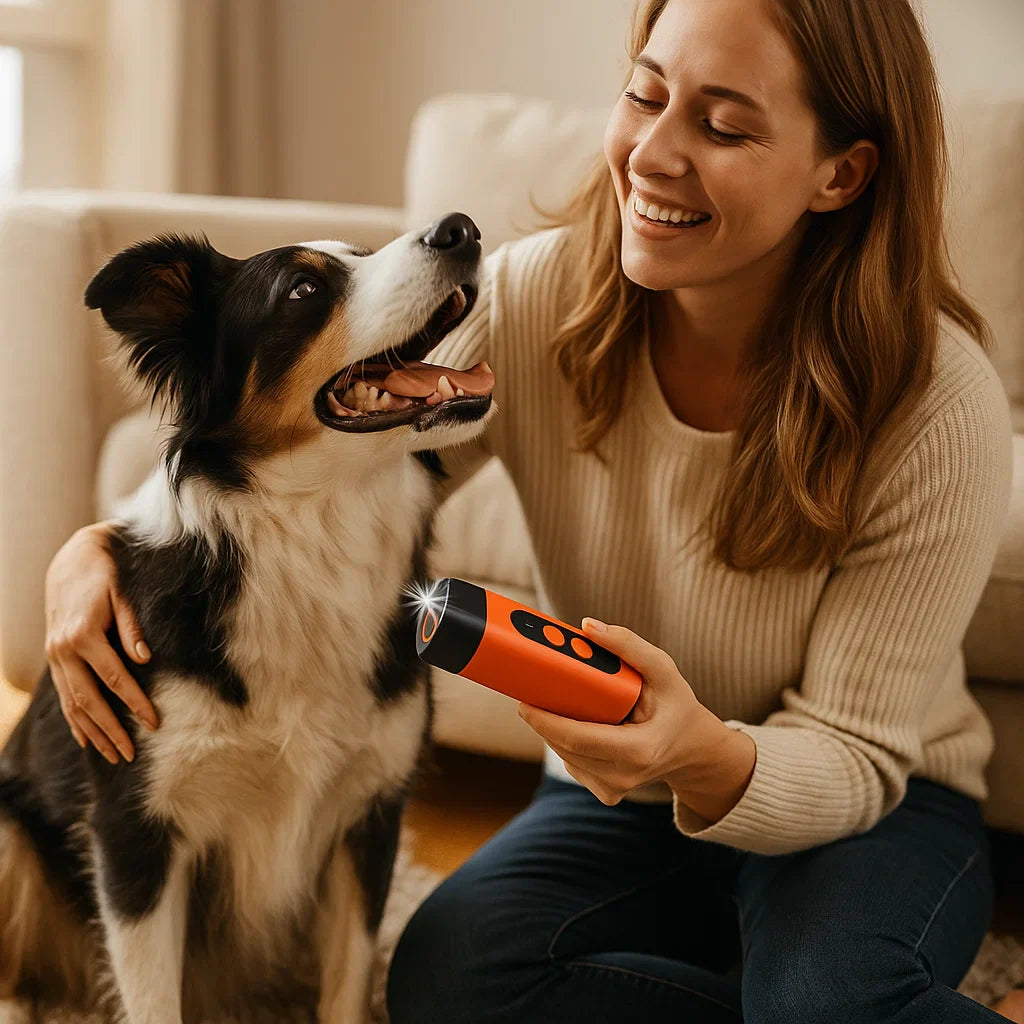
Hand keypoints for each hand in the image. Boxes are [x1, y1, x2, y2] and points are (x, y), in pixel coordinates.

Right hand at [44, 522, 158, 762]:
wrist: (72, 560)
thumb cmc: (106, 575)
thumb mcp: (122, 594)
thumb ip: (132, 627)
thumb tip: (144, 659)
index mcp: (83, 635)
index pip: (114, 679)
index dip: (134, 703)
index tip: (154, 723)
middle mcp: (63, 650)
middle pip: (89, 700)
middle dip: (111, 729)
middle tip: (131, 753)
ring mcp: (55, 656)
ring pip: (72, 703)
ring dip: (92, 731)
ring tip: (113, 755)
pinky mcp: (54, 657)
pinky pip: (62, 695)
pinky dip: (74, 719)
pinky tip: (86, 740)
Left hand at [517, 618, 716, 805]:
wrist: (691, 748)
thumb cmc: (676, 706)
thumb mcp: (664, 670)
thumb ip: (629, 646)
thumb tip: (588, 627)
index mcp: (640, 751)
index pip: (579, 740)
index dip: (546, 722)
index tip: (524, 702)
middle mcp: (624, 777)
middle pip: (565, 748)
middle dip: (543, 720)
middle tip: (530, 691)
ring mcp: (613, 789)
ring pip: (564, 756)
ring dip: (552, 730)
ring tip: (557, 702)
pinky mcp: (604, 791)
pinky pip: (572, 763)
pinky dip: (566, 741)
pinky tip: (576, 722)